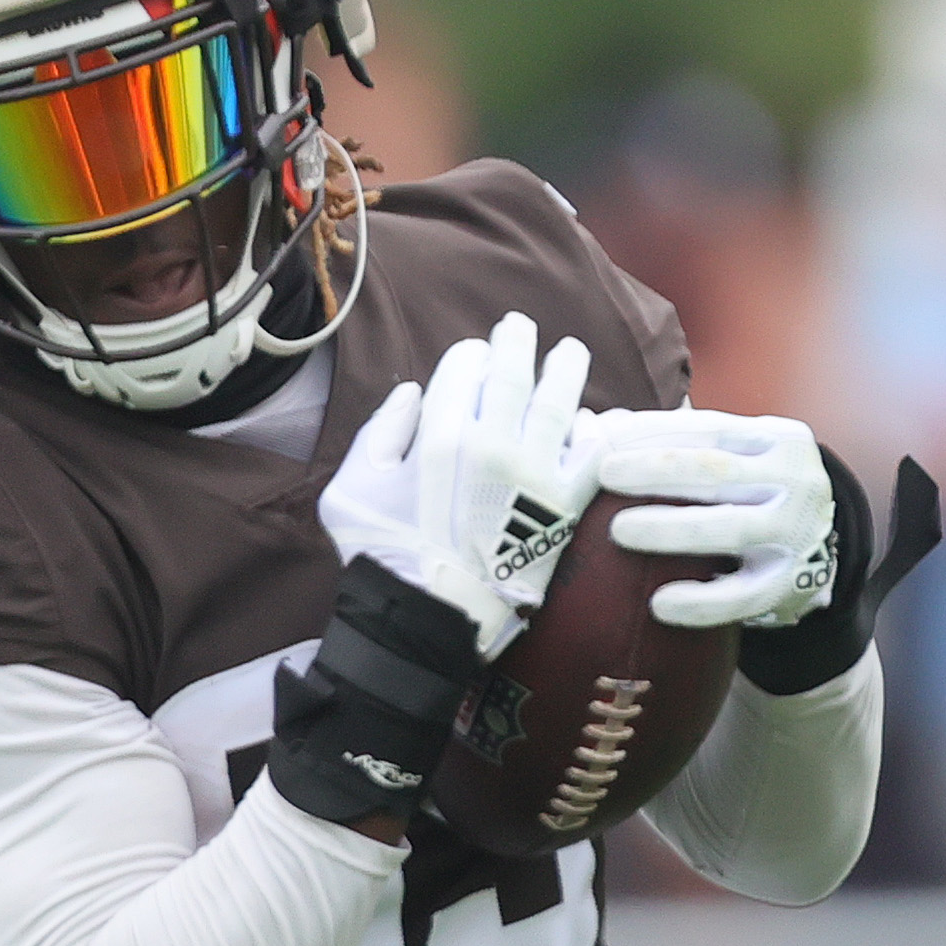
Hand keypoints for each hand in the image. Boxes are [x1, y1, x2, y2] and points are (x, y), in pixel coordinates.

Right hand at [319, 311, 593, 656]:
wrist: (429, 618)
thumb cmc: (382, 555)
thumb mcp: (349, 490)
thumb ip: (377, 434)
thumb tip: (410, 393)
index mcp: (438, 437)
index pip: (463, 370)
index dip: (468, 356)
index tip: (473, 355)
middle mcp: (492, 445)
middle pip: (514, 373)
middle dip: (516, 342)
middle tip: (519, 327)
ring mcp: (534, 473)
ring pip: (560, 400)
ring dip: (566, 368)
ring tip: (568, 352)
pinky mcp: (565, 504)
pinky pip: (593, 452)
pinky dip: (597, 430)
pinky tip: (593, 419)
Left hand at [581, 407, 836, 630]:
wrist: (815, 548)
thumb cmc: (751, 492)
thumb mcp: (735, 455)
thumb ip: (678, 439)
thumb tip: (590, 425)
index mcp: (778, 439)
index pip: (709, 429)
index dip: (653, 432)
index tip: (603, 437)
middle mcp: (795, 482)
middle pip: (715, 471)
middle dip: (653, 471)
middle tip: (602, 474)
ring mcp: (795, 533)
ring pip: (728, 528)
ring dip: (669, 528)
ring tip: (618, 529)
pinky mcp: (788, 583)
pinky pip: (741, 596)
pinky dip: (700, 602)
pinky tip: (660, 603)